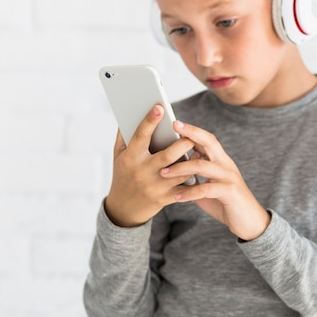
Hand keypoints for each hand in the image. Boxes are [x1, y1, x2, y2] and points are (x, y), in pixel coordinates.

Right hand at [105, 105, 195, 226]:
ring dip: (192, 160)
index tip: (160, 107)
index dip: (150, 121)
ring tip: (198, 149)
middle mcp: (142, 172)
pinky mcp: (165, 198)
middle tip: (191, 134)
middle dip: (182, 143)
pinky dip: (192, 177)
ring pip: (180, 172)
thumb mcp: (118, 156)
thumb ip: (124, 135)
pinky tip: (197, 167)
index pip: (140, 136)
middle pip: (168, 155)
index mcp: (130, 158)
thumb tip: (130, 112)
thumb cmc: (123, 175)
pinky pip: (184, 186)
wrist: (124, 209)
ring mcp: (155, 186)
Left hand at [159, 121, 270, 240]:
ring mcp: (229, 177)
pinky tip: (177, 196)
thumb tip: (174, 170)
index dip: (193, 130)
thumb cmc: (226, 204)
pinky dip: (189, 192)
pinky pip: (206, 189)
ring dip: (180, 168)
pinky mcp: (230, 192)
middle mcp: (226, 165)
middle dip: (191, 134)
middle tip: (174, 127)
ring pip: (202, 166)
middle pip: (209, 142)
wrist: (250, 222)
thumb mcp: (208, 188)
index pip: (207, 139)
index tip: (175, 123)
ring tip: (164, 173)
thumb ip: (195, 178)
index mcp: (221, 161)